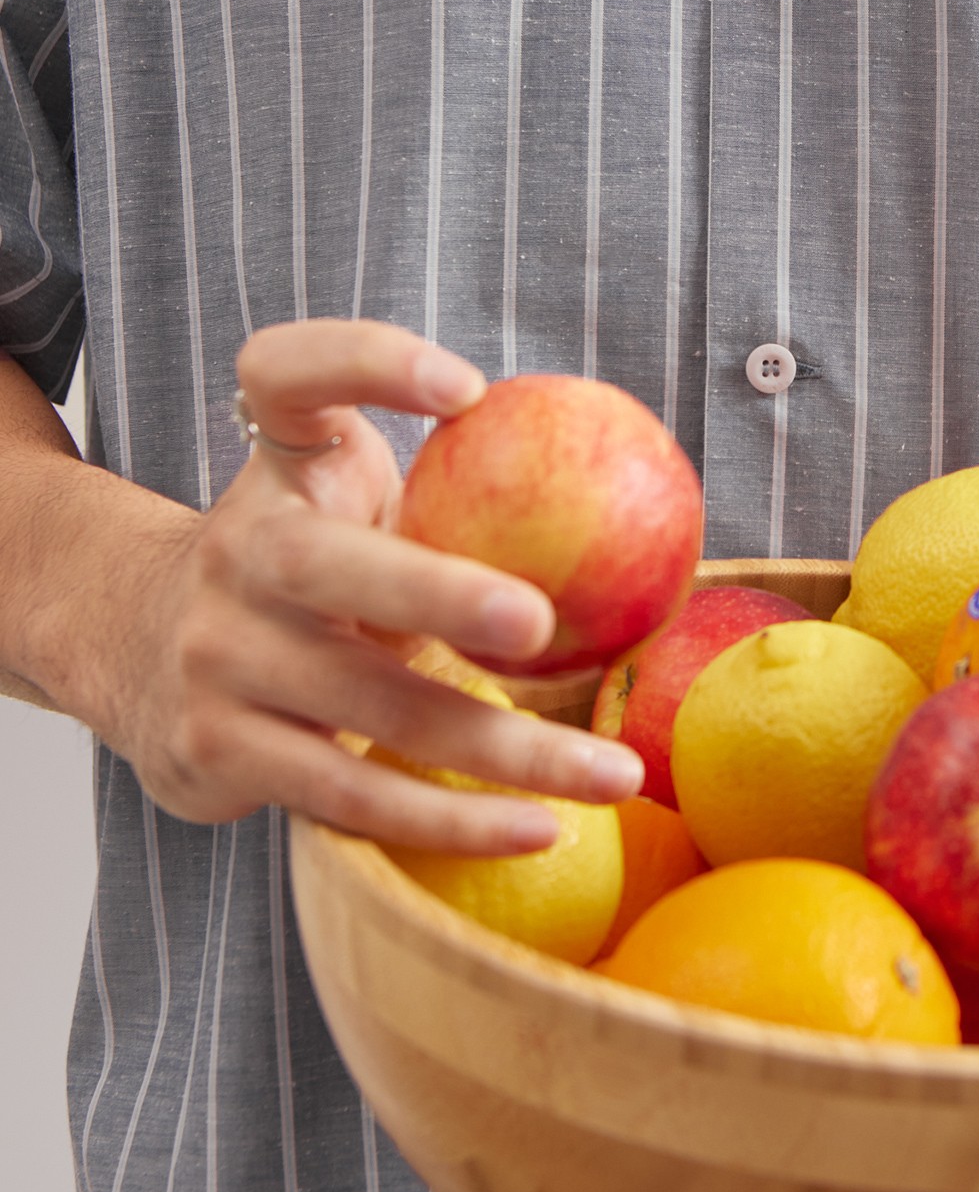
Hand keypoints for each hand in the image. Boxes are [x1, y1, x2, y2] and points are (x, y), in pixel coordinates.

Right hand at [63, 320, 640, 853]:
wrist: (134, 648)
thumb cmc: (300, 565)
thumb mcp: (343, 497)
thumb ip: (443, 482)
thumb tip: (632, 485)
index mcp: (275, 469)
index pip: (286, 374)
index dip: (368, 362)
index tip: (469, 388)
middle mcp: (234, 555)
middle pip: (326, 566)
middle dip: (435, 593)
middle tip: (540, 621)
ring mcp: (219, 659)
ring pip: (367, 710)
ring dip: (503, 751)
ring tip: (609, 775)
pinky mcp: (220, 752)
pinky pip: (352, 797)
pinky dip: (451, 821)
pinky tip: (537, 829)